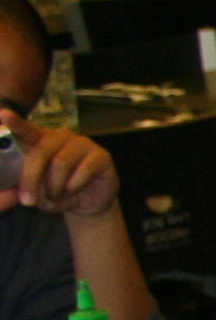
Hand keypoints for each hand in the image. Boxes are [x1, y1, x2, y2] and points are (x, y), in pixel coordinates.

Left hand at [0, 123, 117, 219]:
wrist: (87, 204)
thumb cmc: (55, 192)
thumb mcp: (33, 192)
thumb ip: (20, 190)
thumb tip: (7, 198)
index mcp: (40, 139)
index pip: (26, 129)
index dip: (16, 123)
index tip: (3, 115)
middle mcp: (60, 136)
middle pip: (40, 152)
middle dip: (30, 179)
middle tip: (27, 201)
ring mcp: (82, 143)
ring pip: (60, 163)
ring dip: (54, 187)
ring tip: (56, 198)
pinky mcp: (101, 155)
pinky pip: (83, 170)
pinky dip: (74, 187)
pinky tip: (74, 192)